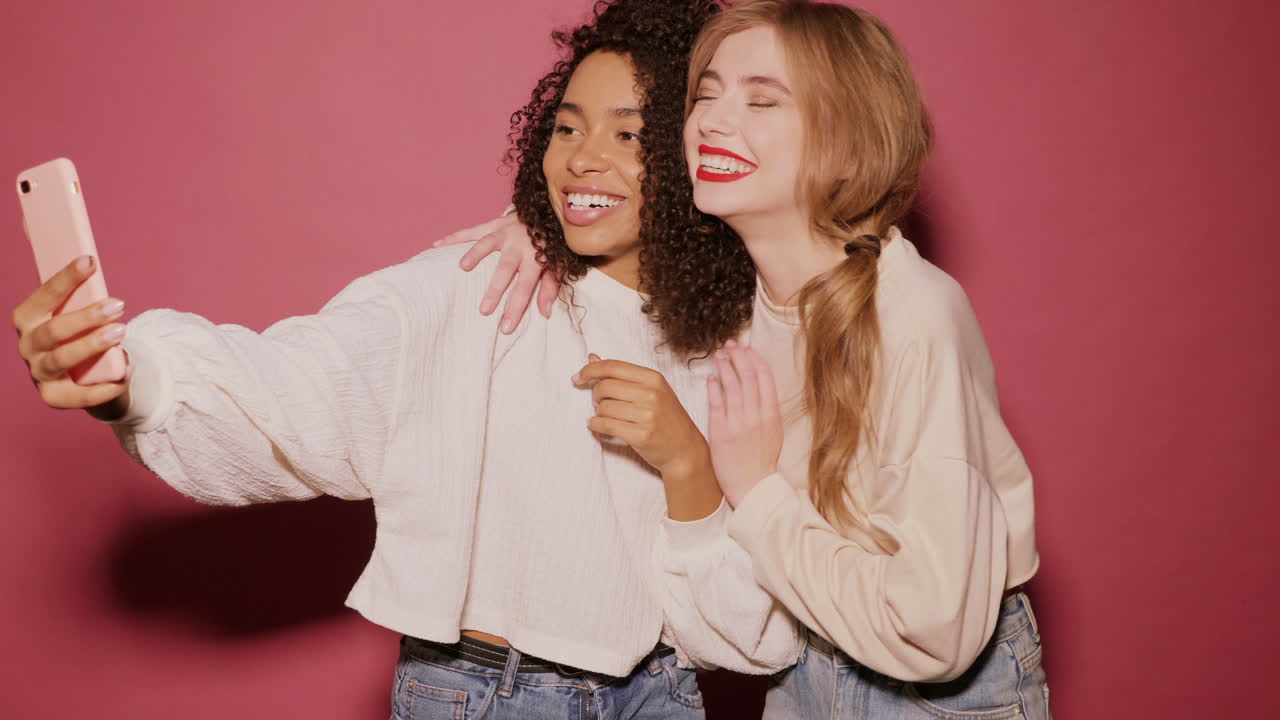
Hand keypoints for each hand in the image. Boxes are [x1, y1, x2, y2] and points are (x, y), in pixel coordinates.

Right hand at [13, 255, 131, 416]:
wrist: (89, 379)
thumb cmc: (83, 336)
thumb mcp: (79, 312)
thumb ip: (79, 291)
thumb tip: (88, 257)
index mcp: (28, 320)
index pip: (43, 297)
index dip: (65, 278)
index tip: (90, 260)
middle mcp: (28, 346)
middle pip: (53, 331)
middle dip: (86, 317)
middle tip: (119, 305)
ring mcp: (39, 373)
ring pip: (62, 359)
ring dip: (92, 344)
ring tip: (121, 333)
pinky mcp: (54, 397)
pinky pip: (79, 395)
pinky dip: (104, 385)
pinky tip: (125, 372)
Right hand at [437, 211, 557, 332]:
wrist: (550, 212)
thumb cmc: (551, 246)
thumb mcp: (557, 267)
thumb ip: (549, 288)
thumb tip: (545, 313)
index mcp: (536, 258)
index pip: (525, 287)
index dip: (515, 308)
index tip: (505, 328)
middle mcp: (519, 245)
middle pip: (506, 268)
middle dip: (494, 289)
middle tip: (483, 310)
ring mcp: (505, 233)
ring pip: (488, 243)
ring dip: (475, 254)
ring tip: (462, 267)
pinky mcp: (493, 224)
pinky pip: (472, 230)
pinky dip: (454, 237)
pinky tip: (437, 246)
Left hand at [574, 354, 708, 479]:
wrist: (684, 449)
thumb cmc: (666, 418)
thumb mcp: (651, 390)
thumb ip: (622, 374)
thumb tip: (592, 358)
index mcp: (653, 378)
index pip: (613, 367)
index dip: (590, 370)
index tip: (578, 377)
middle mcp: (651, 394)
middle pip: (605, 387)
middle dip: (595, 394)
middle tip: (599, 402)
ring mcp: (647, 415)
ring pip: (603, 407)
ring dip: (598, 413)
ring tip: (606, 416)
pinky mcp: (641, 435)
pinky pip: (606, 425)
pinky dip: (596, 425)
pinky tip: (598, 426)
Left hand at [707, 340, 782, 507]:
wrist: (753, 487)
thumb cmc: (762, 461)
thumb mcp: (773, 431)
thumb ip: (766, 408)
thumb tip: (759, 386)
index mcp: (772, 413)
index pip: (764, 376)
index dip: (754, 358)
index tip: (746, 348)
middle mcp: (756, 415)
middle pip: (747, 375)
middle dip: (738, 356)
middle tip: (730, 345)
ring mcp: (738, 423)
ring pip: (732, 386)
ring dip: (724, 367)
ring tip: (718, 355)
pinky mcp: (721, 432)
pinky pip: (716, 403)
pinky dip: (713, 388)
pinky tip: (710, 378)